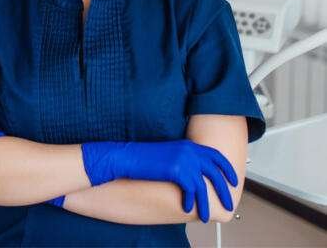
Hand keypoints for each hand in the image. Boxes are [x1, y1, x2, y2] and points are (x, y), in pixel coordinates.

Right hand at [81, 139, 237, 221]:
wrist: (128, 157)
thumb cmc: (144, 158)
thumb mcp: (169, 154)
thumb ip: (185, 160)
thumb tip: (197, 176)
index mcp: (189, 145)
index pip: (215, 157)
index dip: (227, 170)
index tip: (233, 181)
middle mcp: (190, 150)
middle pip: (215, 173)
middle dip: (223, 191)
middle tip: (228, 204)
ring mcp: (185, 160)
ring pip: (204, 186)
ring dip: (206, 204)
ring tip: (205, 216)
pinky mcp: (178, 170)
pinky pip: (190, 191)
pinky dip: (190, 202)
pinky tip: (186, 208)